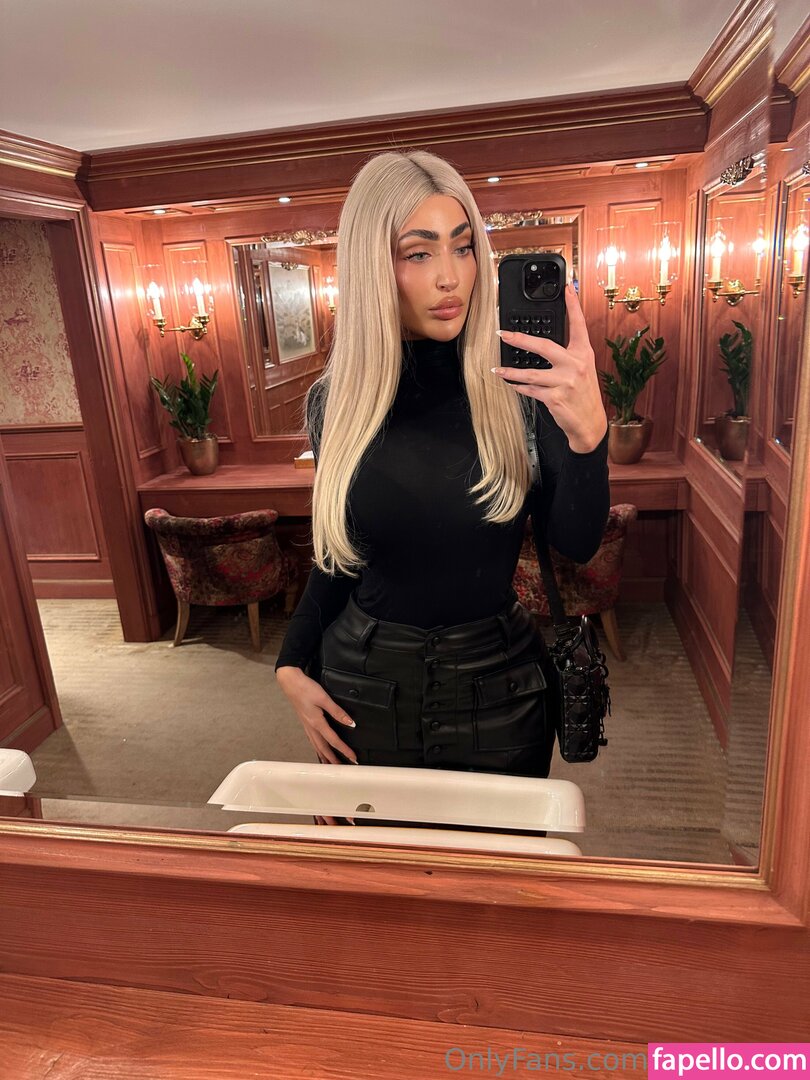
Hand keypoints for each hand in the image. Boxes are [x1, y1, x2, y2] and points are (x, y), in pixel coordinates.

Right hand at [275, 666, 357, 825]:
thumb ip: (337, 712)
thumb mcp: (324, 698)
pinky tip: (320, 751)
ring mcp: (307, 726)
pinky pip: (313, 741)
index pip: (334, 741)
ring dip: (325, 758)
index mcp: (317, 723)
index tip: (353, 759)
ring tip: (331, 767)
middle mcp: (311, 728)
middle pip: (324, 749)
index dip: (344, 751)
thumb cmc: (306, 689)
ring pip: (317, 747)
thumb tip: (350, 723)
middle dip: (334, 760)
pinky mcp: (305, 723)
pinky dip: (318, 750)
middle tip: (343, 770)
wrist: (290, 683)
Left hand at [493, 283, 607, 453]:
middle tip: (503, 334)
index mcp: (583, 354)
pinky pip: (531, 389)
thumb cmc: (583, 396)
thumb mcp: (582, 371)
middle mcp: (575, 365)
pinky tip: (512, 384)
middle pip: (544, 346)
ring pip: (531, 373)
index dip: (573, 305)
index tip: (567, 288)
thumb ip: (568, 356)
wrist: (590, 424)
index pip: (578, 325)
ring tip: (496, 369)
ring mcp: (565, 382)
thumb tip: (542, 345)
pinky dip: (519, 387)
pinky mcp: (555, 398)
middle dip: (521, 339)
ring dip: (510, 372)